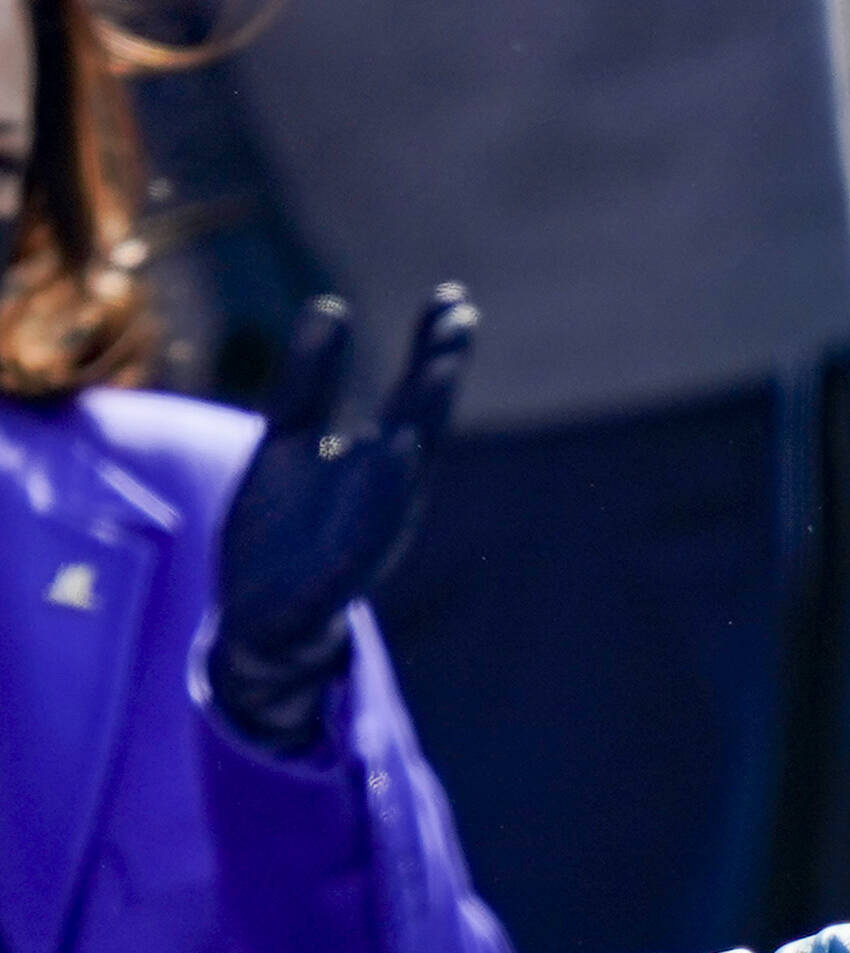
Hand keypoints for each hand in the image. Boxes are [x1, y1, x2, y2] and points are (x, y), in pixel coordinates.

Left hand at [210, 288, 478, 754]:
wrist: (256, 619)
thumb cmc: (282, 528)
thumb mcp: (288, 437)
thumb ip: (311, 380)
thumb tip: (332, 304)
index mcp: (379, 464)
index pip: (413, 398)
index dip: (432, 351)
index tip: (453, 298)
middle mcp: (384, 499)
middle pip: (415, 429)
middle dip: (433, 380)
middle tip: (454, 322)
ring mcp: (363, 541)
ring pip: (395, 488)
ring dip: (413, 440)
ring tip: (427, 387)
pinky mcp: (329, 585)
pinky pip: (353, 550)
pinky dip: (371, 517)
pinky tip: (382, 475)